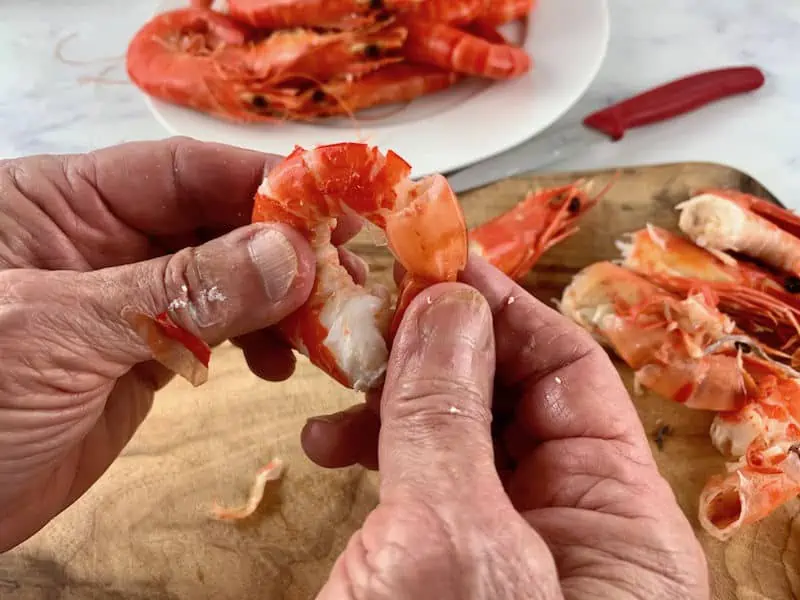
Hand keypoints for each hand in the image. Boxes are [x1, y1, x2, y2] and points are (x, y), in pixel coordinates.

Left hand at [0, 137, 366, 551]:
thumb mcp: (64, 332)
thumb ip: (179, 290)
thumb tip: (290, 255)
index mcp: (62, 203)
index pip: (181, 171)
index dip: (260, 184)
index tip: (331, 210)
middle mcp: (102, 243)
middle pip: (214, 224)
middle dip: (282, 251)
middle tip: (345, 279)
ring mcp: (126, 301)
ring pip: (225, 280)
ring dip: (279, 301)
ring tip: (319, 331)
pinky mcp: (142, 355)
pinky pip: (217, 331)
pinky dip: (257, 342)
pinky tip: (280, 362)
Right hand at [302, 257, 709, 598]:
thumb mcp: (452, 545)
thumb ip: (449, 420)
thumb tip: (448, 305)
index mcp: (619, 528)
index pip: (570, 373)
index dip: (502, 308)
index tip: (435, 260)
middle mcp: (568, 532)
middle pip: (512, 393)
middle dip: (438, 347)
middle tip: (372, 315)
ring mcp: (500, 549)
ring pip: (457, 430)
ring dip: (395, 395)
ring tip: (337, 388)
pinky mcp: (440, 566)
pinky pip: (418, 476)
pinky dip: (374, 446)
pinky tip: (330, 444)